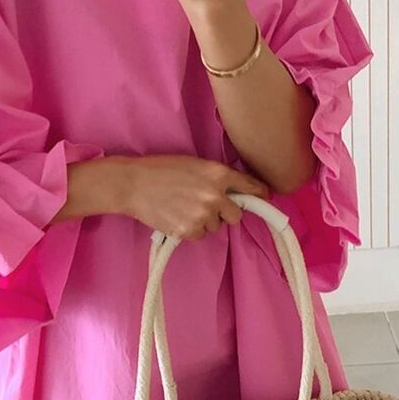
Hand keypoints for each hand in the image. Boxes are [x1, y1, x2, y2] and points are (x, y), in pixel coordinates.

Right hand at [122, 154, 269, 240]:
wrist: (133, 184)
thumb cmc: (161, 169)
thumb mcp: (195, 163)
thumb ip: (218, 177)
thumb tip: (237, 192)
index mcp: (218, 174)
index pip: (251, 188)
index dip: (260, 194)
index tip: (265, 198)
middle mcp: (215, 196)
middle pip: (236, 215)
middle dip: (226, 212)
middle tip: (208, 205)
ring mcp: (202, 215)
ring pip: (217, 226)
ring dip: (206, 221)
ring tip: (185, 207)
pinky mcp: (188, 231)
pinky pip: (200, 235)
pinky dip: (192, 229)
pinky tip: (177, 217)